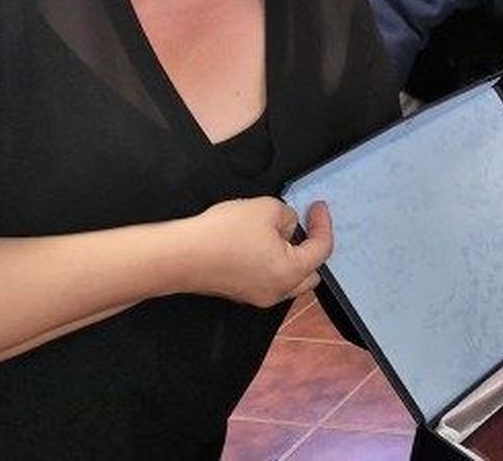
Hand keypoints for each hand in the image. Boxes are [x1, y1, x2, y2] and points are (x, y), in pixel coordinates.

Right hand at [181, 198, 333, 307]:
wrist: (179, 255)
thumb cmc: (222, 233)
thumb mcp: (267, 209)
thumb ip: (288, 216)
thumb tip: (289, 226)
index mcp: (289, 272)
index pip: (321, 249)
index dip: (323, 224)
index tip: (318, 207)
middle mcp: (277, 291)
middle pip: (310, 273)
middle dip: (311, 248)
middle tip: (305, 225)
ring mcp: (257, 296)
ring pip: (288, 279)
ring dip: (291, 257)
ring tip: (281, 232)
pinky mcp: (239, 293)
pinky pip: (267, 279)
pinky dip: (272, 263)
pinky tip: (261, 244)